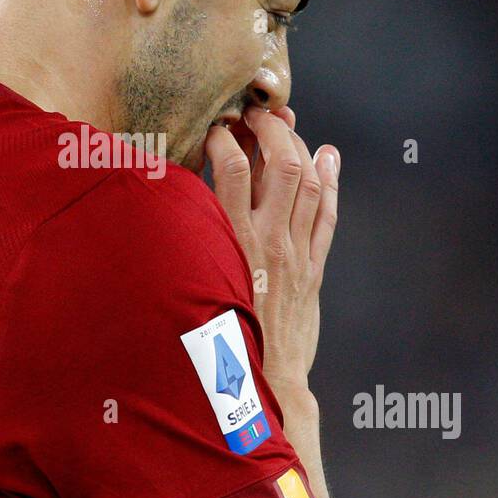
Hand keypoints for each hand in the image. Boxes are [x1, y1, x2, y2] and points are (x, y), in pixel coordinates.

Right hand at [204, 106, 339, 394]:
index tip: (217, 128)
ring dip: (300, 147)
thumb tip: (166, 206)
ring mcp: (294, 253)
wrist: (260, 382)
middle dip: (272, 130)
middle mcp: (266, 241)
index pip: (232, 169)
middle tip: (258, 115)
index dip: (225, 138)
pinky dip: (330, 182)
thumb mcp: (191, 282)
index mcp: (229, 242)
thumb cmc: (211, 337)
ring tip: (289, 126)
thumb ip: (188, 241)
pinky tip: (328, 157)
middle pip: (280, 164)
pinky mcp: (312, 270)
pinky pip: (327, 215)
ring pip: (308, 183)